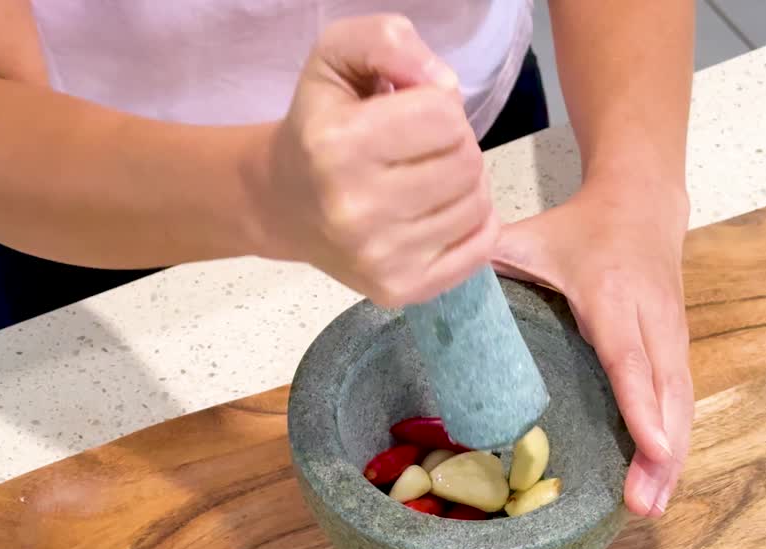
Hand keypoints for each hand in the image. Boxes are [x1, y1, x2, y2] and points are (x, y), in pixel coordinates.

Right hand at [261, 15, 499, 306]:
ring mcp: (379, 257)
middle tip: (420, 150)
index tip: (408, 115)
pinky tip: (439, 211)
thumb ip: (389, 41)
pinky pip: (481, 248)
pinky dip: (473, 223)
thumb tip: (444, 84)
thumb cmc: (321, 124)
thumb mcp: (338, 57)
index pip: (445, 115)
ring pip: (477, 204)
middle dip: (454, 145)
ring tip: (426, 178)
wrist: (284, 204)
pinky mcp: (400, 289)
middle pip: (467, 162)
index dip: (437, 106)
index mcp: (338, 145)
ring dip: (463, 184)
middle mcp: (355, 208)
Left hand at [495, 185, 693, 516]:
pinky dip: (673, 446)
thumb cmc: (578, 228)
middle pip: (665, 392)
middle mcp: (651, 319)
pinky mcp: (678, 350)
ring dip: (670, 460)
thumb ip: (484, 258)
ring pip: (680, 404)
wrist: (642, 203)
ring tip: (649, 509)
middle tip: (642, 506)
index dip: (640, 405)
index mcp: (611, 294)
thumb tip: (427, 287)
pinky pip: (680, 403)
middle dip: (659, 452)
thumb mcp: (530, 235)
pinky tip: (657, 484)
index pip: (628, 357)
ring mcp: (671, 336)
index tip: (651, 447)